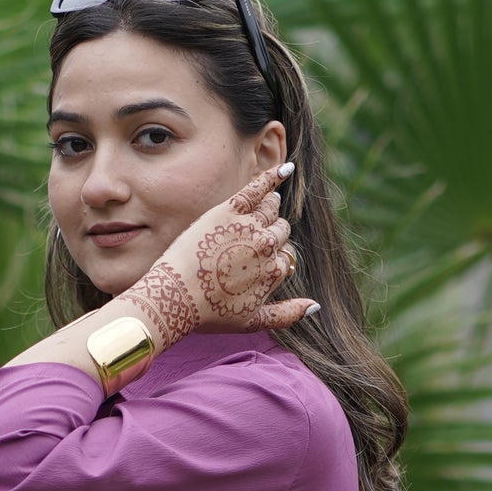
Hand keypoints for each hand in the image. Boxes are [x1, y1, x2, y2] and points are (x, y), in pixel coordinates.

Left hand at [127, 165, 315, 345]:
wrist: (176, 298)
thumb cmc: (210, 313)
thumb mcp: (252, 322)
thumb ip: (287, 314)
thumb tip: (315, 305)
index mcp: (275, 271)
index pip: (285, 254)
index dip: (271, 258)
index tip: (252, 264)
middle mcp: (267, 247)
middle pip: (280, 230)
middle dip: (270, 233)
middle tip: (248, 241)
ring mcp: (249, 227)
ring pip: (272, 208)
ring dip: (270, 207)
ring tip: (258, 211)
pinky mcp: (229, 211)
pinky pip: (257, 188)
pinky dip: (274, 176)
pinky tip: (286, 168)